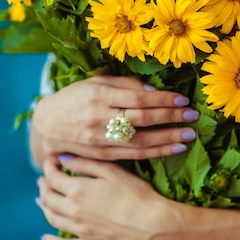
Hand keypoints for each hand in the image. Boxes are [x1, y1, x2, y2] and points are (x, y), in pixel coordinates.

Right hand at [30, 75, 199, 166]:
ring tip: (190, 135)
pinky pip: (134, 155)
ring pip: (141, 140)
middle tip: (193, 116)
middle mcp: (100, 118)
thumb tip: (154, 90)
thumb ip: (124, 85)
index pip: (138, 98)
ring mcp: (101, 140)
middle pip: (143, 119)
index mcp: (99, 96)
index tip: (183, 99)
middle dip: (171, 117)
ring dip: (169, 138)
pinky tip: (174, 148)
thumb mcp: (94, 83)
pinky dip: (157, 152)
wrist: (46, 127)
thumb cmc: (74, 99)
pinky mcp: (103, 156)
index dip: (163, 100)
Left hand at [37, 155, 171, 239]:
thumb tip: (63, 159)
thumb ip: (85, 164)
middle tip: (44, 179)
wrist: (153, 225)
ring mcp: (79, 231)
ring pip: (52, 219)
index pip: (53, 177)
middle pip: (48, 198)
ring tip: (42, 200)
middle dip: (44, 186)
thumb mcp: (113, 171)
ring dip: (44, 208)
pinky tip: (45, 238)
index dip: (49, 167)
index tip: (51, 161)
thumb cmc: (137, 194)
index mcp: (77, 190)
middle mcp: (73, 211)